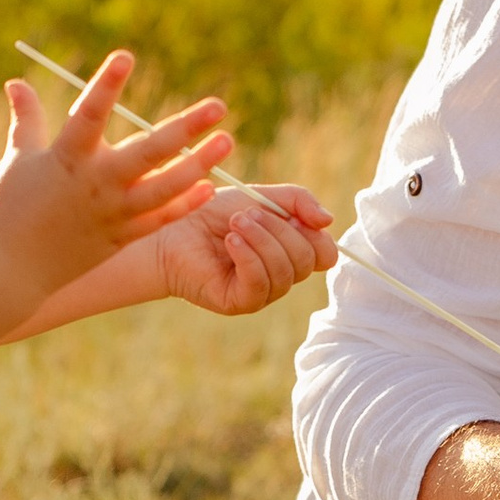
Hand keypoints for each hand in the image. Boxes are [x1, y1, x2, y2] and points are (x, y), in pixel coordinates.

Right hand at [0, 53, 230, 307]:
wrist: (9, 270)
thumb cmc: (8, 208)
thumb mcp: (16, 160)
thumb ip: (26, 119)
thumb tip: (15, 81)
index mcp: (65, 158)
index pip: (88, 114)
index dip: (106, 85)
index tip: (126, 55)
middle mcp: (94, 184)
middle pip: (147, 152)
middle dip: (185, 128)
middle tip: (218, 105)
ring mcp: (111, 214)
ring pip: (164, 189)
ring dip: (198, 165)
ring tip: (226, 141)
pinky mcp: (120, 238)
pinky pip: (159, 220)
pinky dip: (184, 205)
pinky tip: (210, 186)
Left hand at [155, 179, 337, 317]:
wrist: (171, 228)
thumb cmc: (213, 212)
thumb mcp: (261, 196)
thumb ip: (298, 201)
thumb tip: (328, 221)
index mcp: (290, 252)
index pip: (325, 254)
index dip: (316, 235)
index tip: (293, 216)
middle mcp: (280, 275)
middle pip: (306, 261)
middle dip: (280, 230)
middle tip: (247, 214)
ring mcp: (261, 292)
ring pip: (285, 273)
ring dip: (261, 240)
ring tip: (235, 223)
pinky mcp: (239, 302)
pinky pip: (260, 284)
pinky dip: (249, 257)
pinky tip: (230, 242)